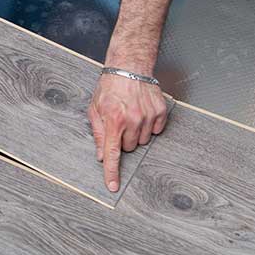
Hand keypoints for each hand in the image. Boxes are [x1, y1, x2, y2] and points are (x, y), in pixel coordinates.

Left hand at [87, 73, 168, 192]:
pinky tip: (141, 112)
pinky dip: (148, 125)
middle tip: (119, 123)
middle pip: (129, 148)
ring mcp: (148, 116)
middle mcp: (132, 120)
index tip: (113, 186)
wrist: (129, 67)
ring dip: (135, 132)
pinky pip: (155, 131)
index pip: (112, 153)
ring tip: (130, 114)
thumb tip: (101, 155)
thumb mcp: (95, 109)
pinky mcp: (160, 112)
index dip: (112, 172)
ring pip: (142, 140)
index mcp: (113, 120)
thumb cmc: (110, 86)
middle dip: (122, 139)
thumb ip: (98, 133)